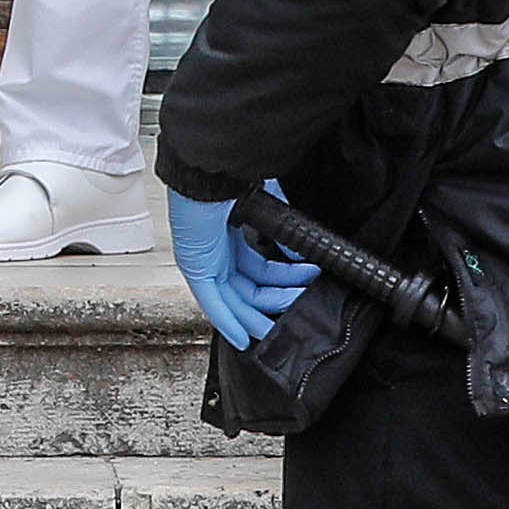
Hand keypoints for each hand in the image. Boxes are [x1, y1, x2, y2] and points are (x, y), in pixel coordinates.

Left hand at [167, 188, 319, 352]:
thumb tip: (302, 254)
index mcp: (232, 236)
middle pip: (250, 290)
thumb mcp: (269, 209)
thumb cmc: (234, 178)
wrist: (211, 169)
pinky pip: (213, 303)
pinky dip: (230, 323)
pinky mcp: (196, 269)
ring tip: (286, 327)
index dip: (287, 280)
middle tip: (307, 303)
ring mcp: (205, 262)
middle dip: (281, 301)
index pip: (260, 269)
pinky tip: (246, 339)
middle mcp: (217, 253)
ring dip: (262, 317)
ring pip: (235, 302)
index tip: (312, 282)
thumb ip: (287, 233)